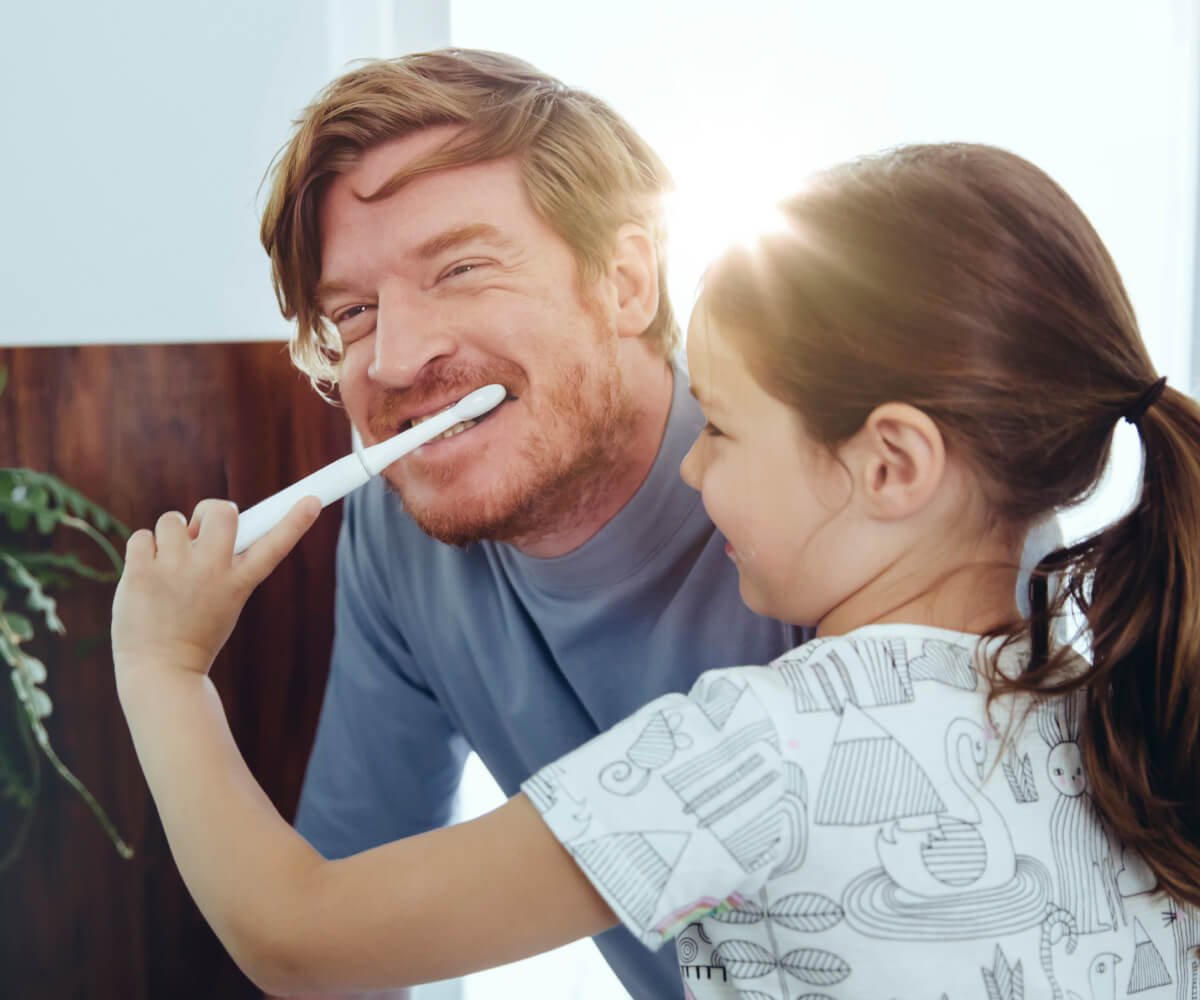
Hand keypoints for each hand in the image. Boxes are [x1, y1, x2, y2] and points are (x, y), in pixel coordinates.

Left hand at [111, 496, 320, 680]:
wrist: (159, 670)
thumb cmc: (195, 633)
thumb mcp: (226, 600)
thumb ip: (224, 563)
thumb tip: (203, 522)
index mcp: (239, 582)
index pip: (274, 545)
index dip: (295, 521)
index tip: (312, 500)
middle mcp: (211, 571)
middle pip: (220, 511)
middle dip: (210, 512)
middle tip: (200, 530)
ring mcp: (175, 570)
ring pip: (172, 520)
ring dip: (170, 536)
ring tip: (168, 566)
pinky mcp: (141, 573)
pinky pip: (142, 536)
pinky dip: (143, 551)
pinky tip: (147, 575)